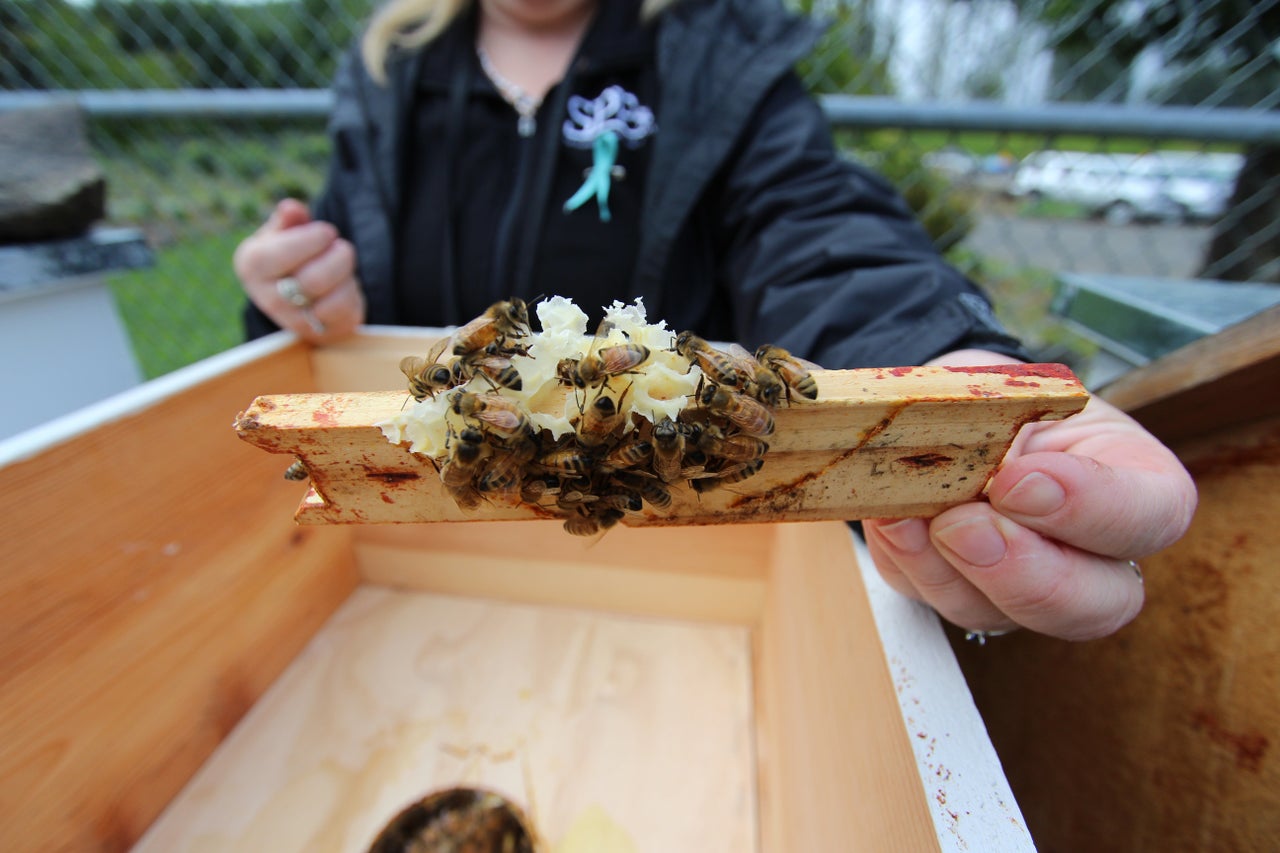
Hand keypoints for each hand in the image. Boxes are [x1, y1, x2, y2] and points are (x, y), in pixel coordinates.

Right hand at [233, 198, 364, 341]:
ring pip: (334, 299)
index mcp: (252, 266)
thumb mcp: (284, 231)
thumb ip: (289, 219)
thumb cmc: (290, 252)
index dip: (314, 239)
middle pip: (315, 279)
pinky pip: (346, 312)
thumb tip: (291, 208)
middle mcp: (268, 299)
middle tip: (339, 246)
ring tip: (341, 263)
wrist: (297, 291)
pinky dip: (352, 292)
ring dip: (346, 275)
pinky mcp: (321, 333)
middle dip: (338, 256)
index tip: (326, 232)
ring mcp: (294, 321)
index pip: (282, 255)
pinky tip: (345, 283)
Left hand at [862, 350, 1196, 640]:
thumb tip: (976, 455)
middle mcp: (1096, 556)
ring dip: (944, 570)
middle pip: (1094, 605)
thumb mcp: (1017, 385)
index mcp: (1137, 484)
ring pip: (1000, 615)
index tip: (1019, 480)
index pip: (1148, 516)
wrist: (953, 410)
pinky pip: (934, 599)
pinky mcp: (962, 596)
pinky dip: (906, 561)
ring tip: (906, 517)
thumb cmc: (1006, 397)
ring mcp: (1027, 588)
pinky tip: (890, 522)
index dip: (1088, 507)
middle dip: (1021, 573)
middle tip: (964, 526)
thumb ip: (1007, 415)